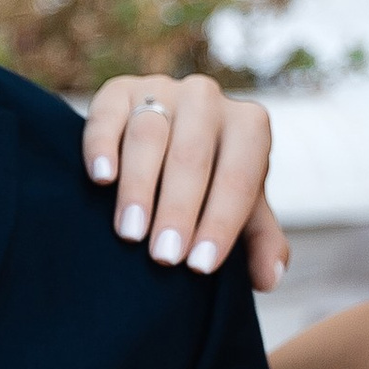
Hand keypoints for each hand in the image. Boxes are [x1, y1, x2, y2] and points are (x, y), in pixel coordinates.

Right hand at [83, 74, 289, 293]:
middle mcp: (207, 99)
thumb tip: (268, 279)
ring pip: (149, 135)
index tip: (199, 267)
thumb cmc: (212, 185)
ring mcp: (161, 90)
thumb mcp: (242, 211)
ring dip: (139, 187)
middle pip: (192, 155)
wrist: (169, 141)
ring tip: (130, 234)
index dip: (221, 223)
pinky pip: (107, 114)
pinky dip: (102, 146)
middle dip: (178, 210)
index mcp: (248, 126)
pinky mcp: (118, 90)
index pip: (239, 176)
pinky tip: (100, 179)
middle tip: (163, 257)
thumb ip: (259, 241)